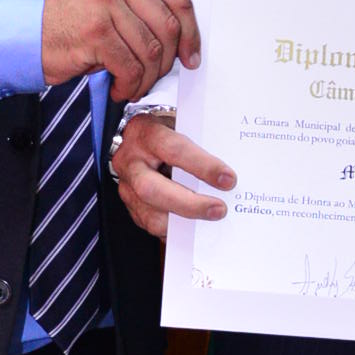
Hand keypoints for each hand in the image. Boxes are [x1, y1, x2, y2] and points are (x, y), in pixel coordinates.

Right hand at [41, 0, 200, 99]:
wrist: (28, 36)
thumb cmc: (70, 26)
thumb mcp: (110, 6)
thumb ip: (143, 13)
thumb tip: (182, 42)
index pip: (177, 1)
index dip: (190, 34)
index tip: (190, 57)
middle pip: (167, 28)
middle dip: (165, 63)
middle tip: (152, 78)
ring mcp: (106, 6)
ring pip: (150, 52)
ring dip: (145, 79)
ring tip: (131, 85)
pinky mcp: (95, 32)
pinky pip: (130, 68)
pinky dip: (129, 86)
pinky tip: (118, 88)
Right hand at [110, 112, 234, 241]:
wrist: (136, 138)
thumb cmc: (165, 131)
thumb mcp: (180, 125)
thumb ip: (200, 141)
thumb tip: (227, 170)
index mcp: (146, 133)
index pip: (174, 150)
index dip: (202, 166)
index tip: (228, 179)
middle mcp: (130, 161)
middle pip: (152, 189)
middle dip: (189, 204)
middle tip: (219, 209)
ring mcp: (126, 187)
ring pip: (150, 215)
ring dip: (184, 221)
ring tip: (211, 220)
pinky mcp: (130, 206)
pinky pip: (152, 226)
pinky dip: (176, 230)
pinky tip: (196, 227)